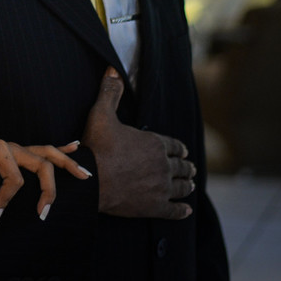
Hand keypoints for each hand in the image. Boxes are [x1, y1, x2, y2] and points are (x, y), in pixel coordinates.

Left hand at [0, 134, 91, 221]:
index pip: (14, 178)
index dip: (7, 198)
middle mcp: (10, 146)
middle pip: (41, 164)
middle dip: (48, 189)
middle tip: (44, 213)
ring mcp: (15, 148)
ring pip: (48, 153)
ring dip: (67, 164)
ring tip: (85, 175)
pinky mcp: (15, 152)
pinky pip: (42, 149)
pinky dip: (60, 148)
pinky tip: (76, 146)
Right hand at [82, 67, 195, 218]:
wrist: (90, 180)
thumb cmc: (96, 146)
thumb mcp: (101, 114)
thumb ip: (110, 92)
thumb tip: (112, 70)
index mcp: (155, 143)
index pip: (174, 145)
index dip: (179, 148)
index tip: (182, 151)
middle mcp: (163, 165)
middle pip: (181, 166)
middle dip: (186, 167)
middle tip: (189, 169)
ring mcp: (162, 187)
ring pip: (182, 187)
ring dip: (186, 185)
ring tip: (189, 186)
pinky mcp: (156, 207)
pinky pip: (175, 210)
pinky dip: (182, 210)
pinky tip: (186, 210)